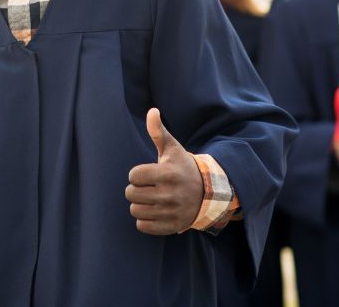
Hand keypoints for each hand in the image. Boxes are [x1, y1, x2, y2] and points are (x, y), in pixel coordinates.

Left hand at [125, 108, 203, 234]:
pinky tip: (155, 211)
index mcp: (168, 173)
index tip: (147, 174)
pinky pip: (143, 226)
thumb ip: (158, 131)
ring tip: (151, 199)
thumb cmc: (183, 167)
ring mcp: (171, 212)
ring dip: (139, 205)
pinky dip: (145, 220)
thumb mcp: (172, 148)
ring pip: (135, 211)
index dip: (137, 174)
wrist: (207, 192)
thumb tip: (152, 110)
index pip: (134, 176)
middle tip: (148, 187)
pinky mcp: (171, 226)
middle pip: (131, 194)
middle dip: (136, 189)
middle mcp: (170, 194)